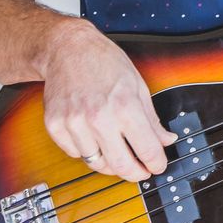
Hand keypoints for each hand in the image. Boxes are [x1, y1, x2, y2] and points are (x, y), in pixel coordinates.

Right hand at [39, 21, 177, 181]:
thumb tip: (166, 140)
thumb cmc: (103, 61)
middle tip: (141, 172)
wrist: (67, 48)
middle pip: (121, 165)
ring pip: (96, 163)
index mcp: (124, 106)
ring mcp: (74, 123)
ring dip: (110, 163)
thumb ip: (152, 118)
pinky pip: (75, 154)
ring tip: (117, 151)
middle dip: (135, 174)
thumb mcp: (137, 85)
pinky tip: (93, 137)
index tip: (158, 166)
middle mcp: (99, 118)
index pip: (147, 149)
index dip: (156, 163)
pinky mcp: (55, 126)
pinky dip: (87, 151)